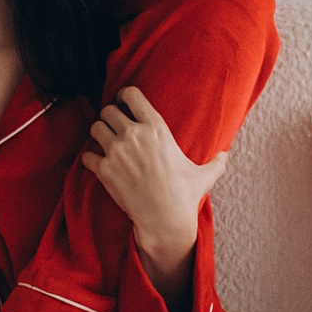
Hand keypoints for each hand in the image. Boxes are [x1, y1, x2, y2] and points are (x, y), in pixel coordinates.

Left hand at [80, 87, 227, 311]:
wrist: (164, 218)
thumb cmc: (184, 195)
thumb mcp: (204, 175)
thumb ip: (215, 162)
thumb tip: (225, 156)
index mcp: (156, 128)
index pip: (131, 94)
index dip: (123, 96)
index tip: (123, 103)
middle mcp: (133, 135)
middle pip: (107, 110)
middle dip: (108, 117)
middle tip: (113, 127)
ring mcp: (117, 151)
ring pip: (95, 128)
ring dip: (98, 135)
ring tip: (104, 144)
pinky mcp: (104, 169)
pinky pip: (86, 155)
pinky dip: (89, 159)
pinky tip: (98, 164)